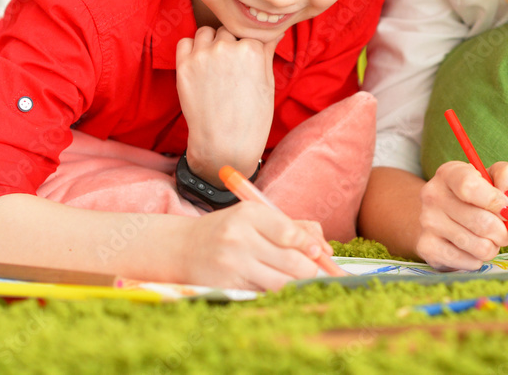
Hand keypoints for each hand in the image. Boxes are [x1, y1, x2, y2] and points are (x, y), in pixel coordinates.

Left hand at [176, 26, 279, 183]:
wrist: (224, 145)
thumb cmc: (252, 118)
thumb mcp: (267, 82)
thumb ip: (267, 51)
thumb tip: (275, 31)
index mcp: (252, 49)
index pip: (249, 32)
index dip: (248, 46)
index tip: (246, 61)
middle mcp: (227, 47)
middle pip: (227, 31)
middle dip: (230, 43)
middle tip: (231, 67)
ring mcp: (203, 55)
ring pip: (206, 32)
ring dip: (211, 42)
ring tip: (215, 65)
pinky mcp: (184, 65)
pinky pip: (186, 42)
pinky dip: (192, 48)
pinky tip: (200, 65)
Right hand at [184, 201, 331, 289]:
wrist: (182, 248)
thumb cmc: (228, 230)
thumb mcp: (255, 217)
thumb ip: (293, 227)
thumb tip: (325, 251)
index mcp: (250, 214)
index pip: (290, 233)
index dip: (310, 246)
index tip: (319, 253)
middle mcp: (239, 238)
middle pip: (292, 262)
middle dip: (309, 269)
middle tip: (312, 270)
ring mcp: (232, 264)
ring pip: (282, 282)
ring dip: (295, 283)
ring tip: (295, 278)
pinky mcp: (227, 286)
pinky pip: (264, 293)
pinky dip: (274, 291)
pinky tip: (272, 284)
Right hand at [415, 160, 507, 270]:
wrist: (442, 215)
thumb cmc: (477, 194)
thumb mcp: (495, 175)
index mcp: (448, 173)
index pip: (470, 186)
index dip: (495, 201)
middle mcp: (432, 196)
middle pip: (482, 222)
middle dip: (503, 231)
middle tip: (504, 230)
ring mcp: (428, 223)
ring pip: (480, 246)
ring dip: (493, 247)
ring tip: (488, 239)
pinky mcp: (428, 248)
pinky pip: (470, 262)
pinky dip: (479, 259)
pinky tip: (472, 249)